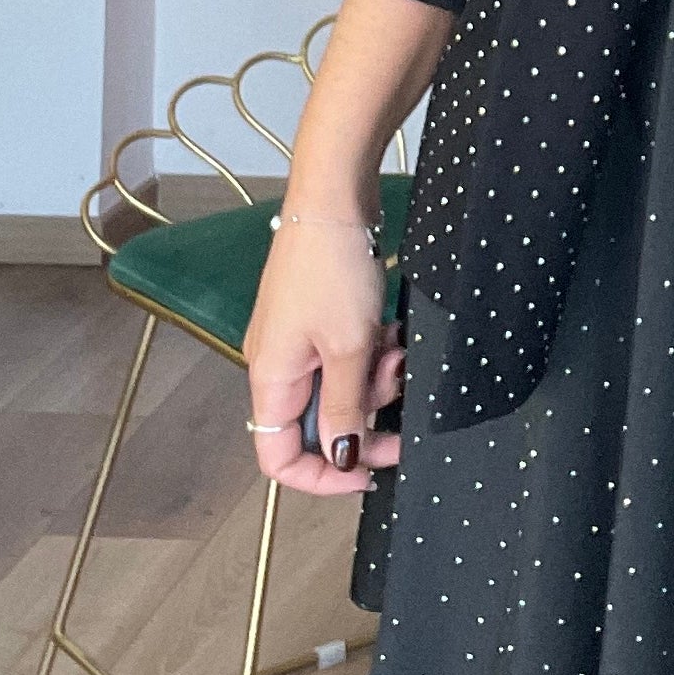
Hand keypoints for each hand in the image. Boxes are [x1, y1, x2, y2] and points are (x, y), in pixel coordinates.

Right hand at [241, 215, 403, 496]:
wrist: (335, 197)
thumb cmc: (333, 269)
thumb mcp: (348, 347)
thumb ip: (346, 407)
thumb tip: (342, 457)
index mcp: (271, 379)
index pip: (279, 456)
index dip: (321, 477)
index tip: (368, 474)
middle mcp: (277, 364)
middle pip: (318, 423)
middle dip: (364, 418)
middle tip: (402, 410)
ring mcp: (298, 339)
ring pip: (340, 388)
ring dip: (374, 380)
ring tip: (397, 352)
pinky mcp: (321, 316)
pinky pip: (347, 356)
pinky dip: (373, 353)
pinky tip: (393, 335)